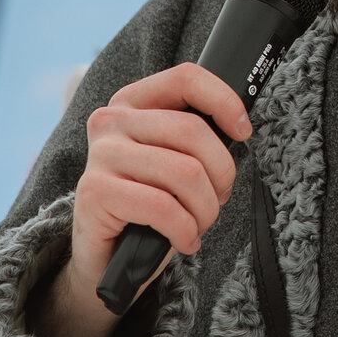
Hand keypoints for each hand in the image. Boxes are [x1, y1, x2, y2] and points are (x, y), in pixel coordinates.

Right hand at [72, 62, 250, 289]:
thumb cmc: (148, 206)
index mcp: (132, 102)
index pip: (186, 79)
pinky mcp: (94, 193)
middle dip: (221, 174)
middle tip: (217, 198)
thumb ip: (192, 138)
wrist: (106, 257)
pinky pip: (163, 207)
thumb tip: (237, 127)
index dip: (224, 102)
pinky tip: (184, 240)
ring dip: (205, 210)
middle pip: (192, 132)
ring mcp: (100, 156)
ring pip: (185, 173)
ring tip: (199, 224)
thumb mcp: (173, 162)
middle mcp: (111, 121)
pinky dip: (185, 231)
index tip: (243, 132)